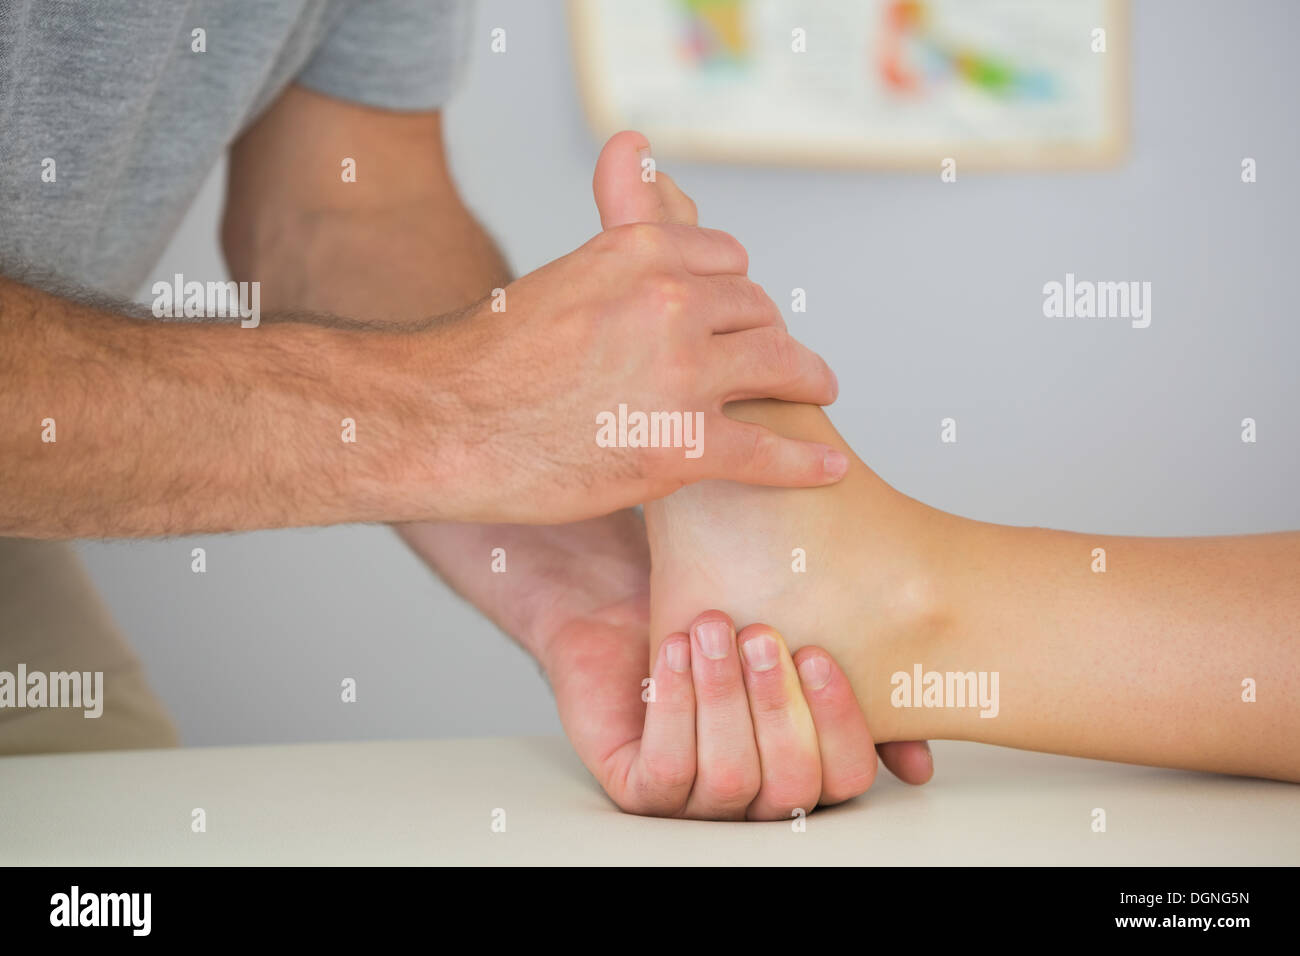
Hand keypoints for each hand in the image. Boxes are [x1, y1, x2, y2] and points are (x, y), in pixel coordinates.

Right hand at [426, 170, 845, 525]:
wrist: (440, 423)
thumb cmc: (486, 357)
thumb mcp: (562, 267)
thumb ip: (618, 220)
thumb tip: (636, 141)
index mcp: (641, 251)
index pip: (726, 259)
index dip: (737, 292)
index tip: (742, 315)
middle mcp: (671, 301)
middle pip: (756, 312)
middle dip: (770, 335)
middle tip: (787, 360)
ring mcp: (682, 374)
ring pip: (777, 368)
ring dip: (806, 380)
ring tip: (819, 391)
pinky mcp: (682, 446)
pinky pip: (768, 452)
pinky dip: (804, 461)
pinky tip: (827, 467)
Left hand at [546, 600, 919, 818]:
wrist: (620, 599)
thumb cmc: (712, 612)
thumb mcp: (793, 634)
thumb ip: (859, 688)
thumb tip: (919, 768)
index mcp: (802, 764)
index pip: (847, 777)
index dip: (839, 722)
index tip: (817, 653)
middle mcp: (755, 793)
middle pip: (791, 783)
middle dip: (776, 705)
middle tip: (758, 634)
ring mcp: (696, 800)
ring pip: (729, 777)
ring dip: (722, 696)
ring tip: (711, 628)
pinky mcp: (640, 791)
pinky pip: (667, 770)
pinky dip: (675, 705)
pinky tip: (675, 651)